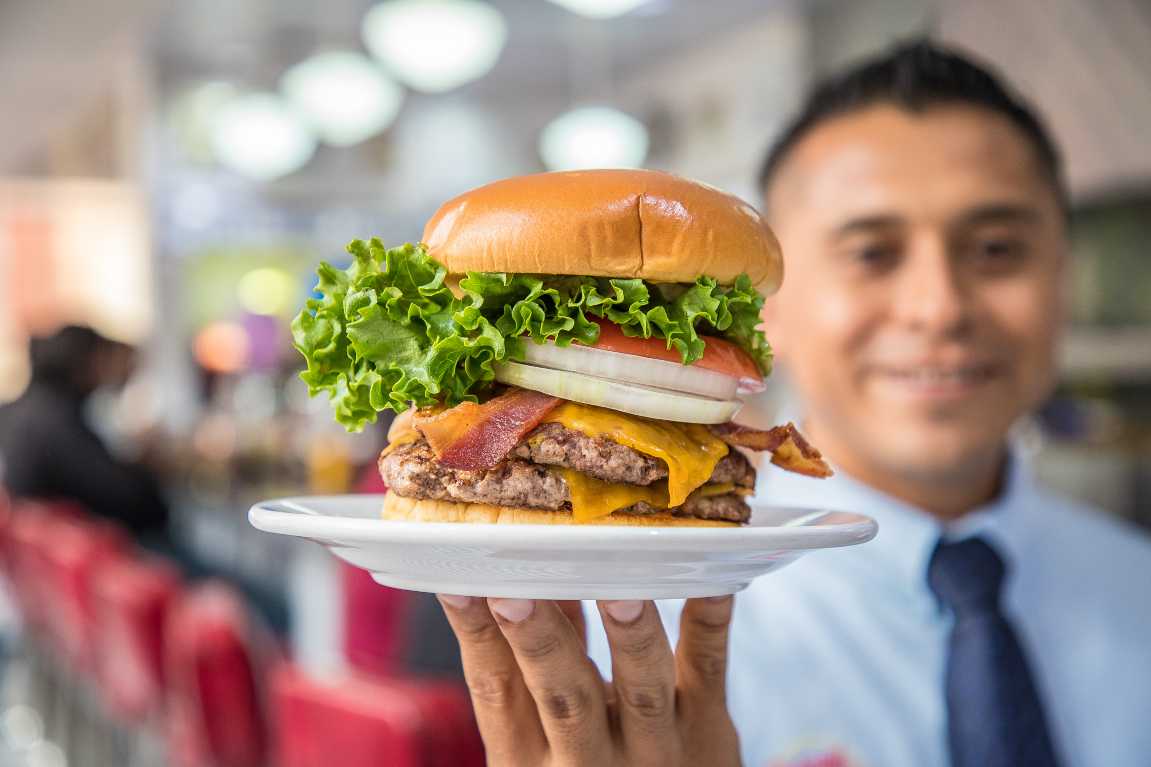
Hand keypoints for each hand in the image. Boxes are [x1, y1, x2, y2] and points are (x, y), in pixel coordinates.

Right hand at [438, 595, 740, 766]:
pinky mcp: (709, 730)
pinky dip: (708, 621)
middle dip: (540, 642)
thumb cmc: (596, 765)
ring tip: (618, 591)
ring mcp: (657, 747)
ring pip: (641, 689)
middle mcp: (590, 761)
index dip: (476, 636)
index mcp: (532, 759)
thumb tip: (526, 572)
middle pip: (563, 697)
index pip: (496, 691)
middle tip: (516, 591)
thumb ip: (545, 659)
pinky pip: (709, 668)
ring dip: (628, 638)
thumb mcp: (550, 733)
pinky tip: (709, 579)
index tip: (458, 581)